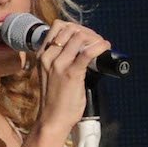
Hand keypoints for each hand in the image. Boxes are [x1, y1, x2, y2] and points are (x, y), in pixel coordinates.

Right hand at [31, 20, 111, 137]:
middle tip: (97, 41)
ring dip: (94, 38)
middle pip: (70, 28)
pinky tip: (105, 47)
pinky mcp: (71, 73)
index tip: (86, 36)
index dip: (75, 27)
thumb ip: (59, 61)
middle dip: (87, 31)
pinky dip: (99, 47)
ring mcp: (59, 64)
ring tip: (102, 45)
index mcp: (42, 55)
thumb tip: (80, 52)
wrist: (52, 120)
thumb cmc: (54, 101)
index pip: (58, 27)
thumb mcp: (50, 75)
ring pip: (79, 36)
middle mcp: (49, 56)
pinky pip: (87, 53)